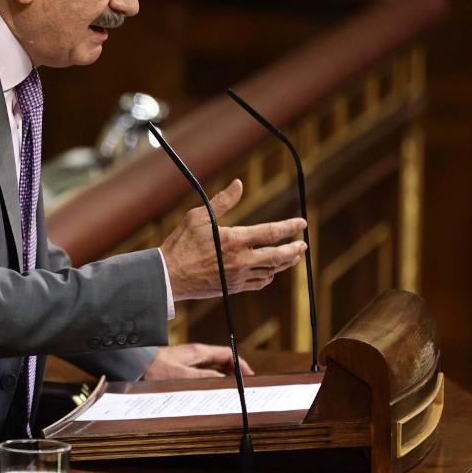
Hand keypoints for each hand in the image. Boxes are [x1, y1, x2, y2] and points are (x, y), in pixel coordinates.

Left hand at [141, 343, 253, 379]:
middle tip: (242, 384)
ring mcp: (187, 359)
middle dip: (234, 370)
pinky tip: (210, 386)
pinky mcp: (180, 365)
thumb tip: (224, 379)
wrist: (134, 364)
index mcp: (198, 351)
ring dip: (223, 374)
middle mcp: (194, 353)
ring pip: (212, 365)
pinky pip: (202, 370)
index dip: (241, 364)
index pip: (227, 353)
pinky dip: (211, 376)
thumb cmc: (155, 368)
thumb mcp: (183, 375)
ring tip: (230, 387)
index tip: (249, 375)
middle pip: (221, 359)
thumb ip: (205, 377)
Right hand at [161, 179, 306, 300]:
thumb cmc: (181, 244)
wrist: (168, 276)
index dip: (289, 227)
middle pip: (278, 256)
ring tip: (292, 257)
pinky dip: (269, 276)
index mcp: (234, 240)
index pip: (271, 232)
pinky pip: (259, 283)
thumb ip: (222, 201)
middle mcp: (241, 260)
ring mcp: (238, 276)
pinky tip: (270, 271)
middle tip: (303, 244)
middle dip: (294, 249)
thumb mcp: (197, 217)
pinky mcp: (233, 288)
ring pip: (271, 271)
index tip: (301, 223)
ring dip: (284, 263)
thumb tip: (238, 184)